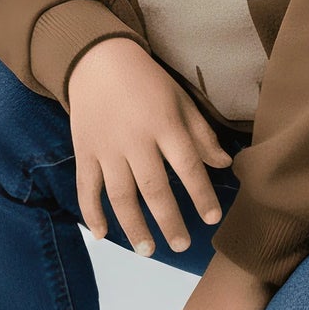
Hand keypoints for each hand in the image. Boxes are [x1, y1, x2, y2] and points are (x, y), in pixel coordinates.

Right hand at [66, 37, 232, 254]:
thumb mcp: (180, 100)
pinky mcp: (84, 152)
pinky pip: (86, 187)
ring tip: (147, 250)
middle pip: (153, 188)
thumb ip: (201, 134)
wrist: (97, 60)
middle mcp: (135, 140)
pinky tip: (102, 235)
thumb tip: (225, 164)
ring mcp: (106, 148)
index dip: (201, 194)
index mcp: (164, 124)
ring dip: (133, 226)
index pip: (187, 166)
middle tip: (181, 245)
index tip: (212, 218)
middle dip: (169, 220)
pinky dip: (91, 213)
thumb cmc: (147, 81)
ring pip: (119, 195)